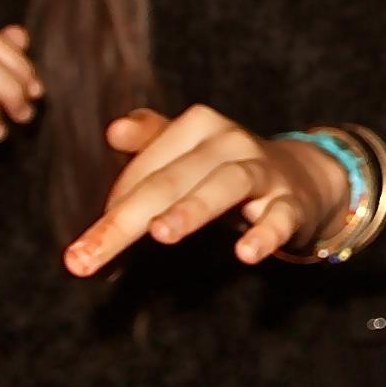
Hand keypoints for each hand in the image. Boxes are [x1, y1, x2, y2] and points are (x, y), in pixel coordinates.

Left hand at [61, 105, 348, 276]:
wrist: (303, 178)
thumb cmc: (226, 168)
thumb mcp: (186, 153)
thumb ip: (147, 144)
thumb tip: (112, 130)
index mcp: (197, 126)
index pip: (145, 169)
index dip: (112, 210)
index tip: (82, 253)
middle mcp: (228, 141)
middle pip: (170, 181)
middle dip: (124, 221)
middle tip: (82, 260)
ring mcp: (263, 171)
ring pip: (224, 186)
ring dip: (192, 209)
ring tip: (160, 234)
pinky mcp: (291, 203)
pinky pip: (279, 217)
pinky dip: (265, 234)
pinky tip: (246, 254)